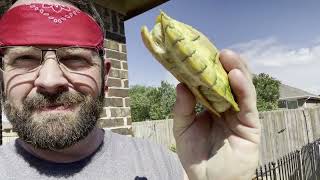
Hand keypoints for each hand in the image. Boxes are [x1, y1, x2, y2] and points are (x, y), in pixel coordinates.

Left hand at [173, 50, 259, 179]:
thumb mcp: (183, 129)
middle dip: (224, 65)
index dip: (207, 68)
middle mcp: (226, 107)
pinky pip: (248, 103)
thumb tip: (180, 85)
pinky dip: (243, 88)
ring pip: (242, 87)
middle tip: (216, 51)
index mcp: (210, 106)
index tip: (199, 52)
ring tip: (228, 56)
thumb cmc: (195, 156)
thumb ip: (182, 108)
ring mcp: (239, 114)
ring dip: (236, 70)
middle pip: (228, 81)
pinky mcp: (250, 124)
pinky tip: (235, 76)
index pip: (211, 82)